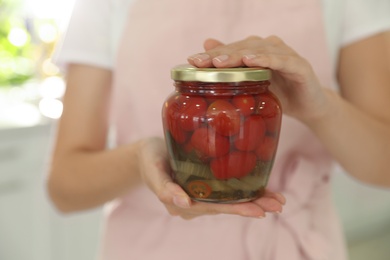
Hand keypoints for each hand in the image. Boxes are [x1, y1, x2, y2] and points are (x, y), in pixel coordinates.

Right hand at [137, 137, 285, 219]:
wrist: (148, 152)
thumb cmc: (149, 160)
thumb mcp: (153, 171)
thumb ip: (165, 190)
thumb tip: (185, 204)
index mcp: (183, 204)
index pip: (214, 208)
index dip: (237, 210)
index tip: (258, 211)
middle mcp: (196, 203)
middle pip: (227, 206)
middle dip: (253, 206)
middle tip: (277, 206)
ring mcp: (202, 194)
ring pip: (230, 199)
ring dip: (254, 200)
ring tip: (277, 201)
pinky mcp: (206, 184)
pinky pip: (228, 189)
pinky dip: (246, 189)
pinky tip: (262, 189)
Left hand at [188, 36, 330, 122]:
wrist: (308, 107)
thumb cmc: (277, 94)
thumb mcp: (251, 85)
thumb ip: (233, 68)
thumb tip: (207, 46)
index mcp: (257, 51)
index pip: (231, 50)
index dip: (212, 55)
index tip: (192, 61)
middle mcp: (270, 48)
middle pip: (242, 47)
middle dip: (220, 54)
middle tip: (202, 62)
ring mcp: (286, 55)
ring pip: (259, 51)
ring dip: (239, 55)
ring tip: (221, 62)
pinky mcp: (300, 66)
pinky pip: (283, 61)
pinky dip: (267, 59)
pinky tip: (251, 61)